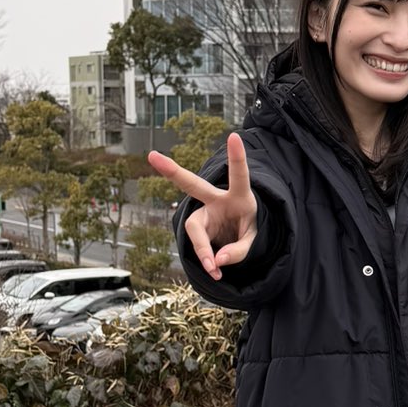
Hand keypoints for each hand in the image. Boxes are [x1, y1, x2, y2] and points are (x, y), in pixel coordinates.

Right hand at [146, 132, 257, 282]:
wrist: (241, 238)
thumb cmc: (251, 230)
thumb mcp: (255, 241)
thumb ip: (239, 251)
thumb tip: (215, 261)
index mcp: (239, 196)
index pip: (239, 175)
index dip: (237, 157)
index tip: (235, 136)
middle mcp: (216, 200)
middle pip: (192, 185)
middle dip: (172, 171)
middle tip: (152, 156)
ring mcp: (204, 214)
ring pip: (195, 230)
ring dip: (203, 250)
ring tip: (214, 270)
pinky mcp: (197, 229)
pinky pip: (198, 247)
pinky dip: (206, 261)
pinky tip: (214, 271)